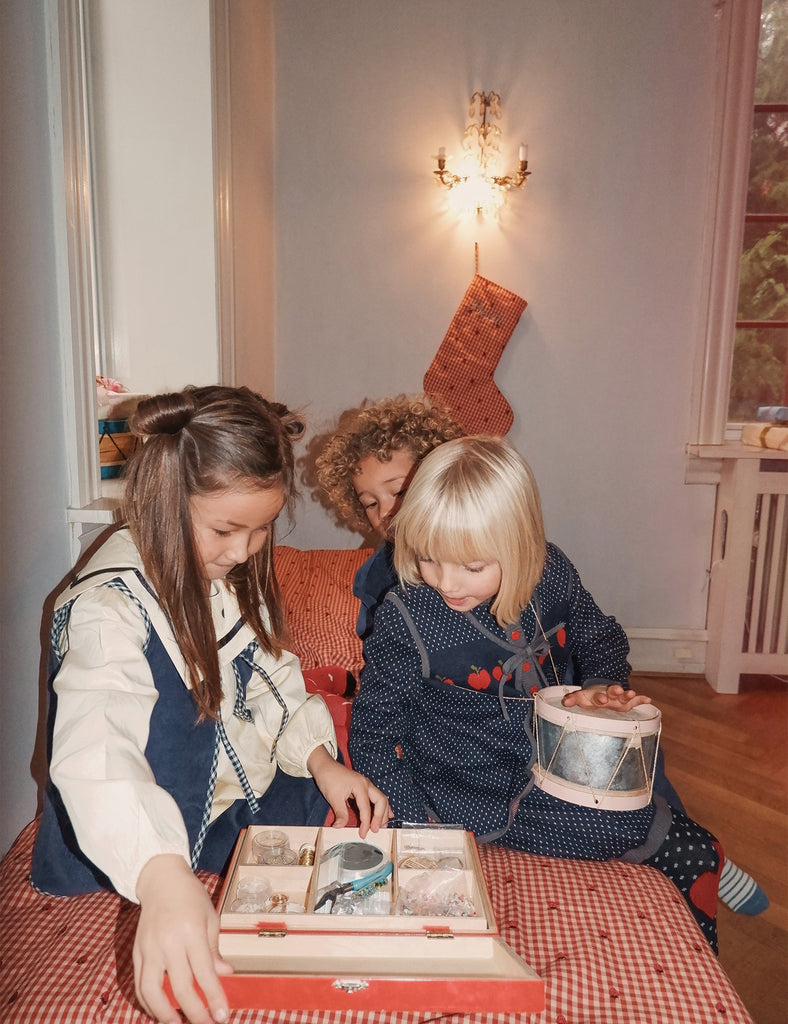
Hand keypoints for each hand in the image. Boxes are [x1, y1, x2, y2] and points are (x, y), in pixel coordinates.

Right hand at [133, 854, 232, 1023]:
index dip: (214, 997)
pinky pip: (138, 983)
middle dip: (194, 1012)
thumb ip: (214, 949)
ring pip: (151, 990)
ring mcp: (149, 948)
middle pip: (179, 986)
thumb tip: (225, 974)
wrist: (160, 879)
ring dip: (164, 1013)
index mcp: (191, 931)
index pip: (204, 972)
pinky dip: (147, 1001)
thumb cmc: (190, 896)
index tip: (222, 1016)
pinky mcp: (136, 952)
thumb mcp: (210, 917)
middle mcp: (168, 942)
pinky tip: (159, 1011)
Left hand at [308, 745, 392, 836]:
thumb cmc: (329, 778)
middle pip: (381, 801)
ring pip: (381, 798)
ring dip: (383, 812)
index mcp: (360, 786)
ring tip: (382, 825)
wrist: (324, 766)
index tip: (363, 834)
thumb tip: (340, 827)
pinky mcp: (363, 786)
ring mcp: (366, 784)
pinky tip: (385, 814)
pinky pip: (376, 797)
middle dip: (380, 816)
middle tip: (375, 830)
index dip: (366, 823)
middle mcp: (366, 784)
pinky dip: (381, 806)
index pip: (366, 808)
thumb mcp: (333, 797)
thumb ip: (340, 813)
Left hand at [562, 682, 651, 712]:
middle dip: (615, 692)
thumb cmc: (591, 697)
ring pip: (624, 696)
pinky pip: (635, 701)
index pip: (598, 696)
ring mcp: (618, 698)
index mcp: (597, 695)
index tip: (602, 699)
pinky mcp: (625, 701)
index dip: (600, 697)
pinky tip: (648, 700)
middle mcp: (609, 695)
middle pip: (613, 692)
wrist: (601, 690)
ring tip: (633, 693)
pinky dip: (641, 700)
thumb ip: (573, 699)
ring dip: (628, 695)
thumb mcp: (581, 697)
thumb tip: (565, 702)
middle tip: (618, 690)